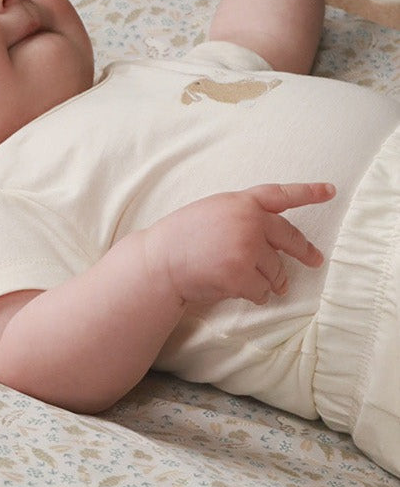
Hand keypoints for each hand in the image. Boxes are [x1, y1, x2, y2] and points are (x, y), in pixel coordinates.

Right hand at [143, 182, 334, 306]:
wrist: (158, 262)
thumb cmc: (180, 238)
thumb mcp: (212, 212)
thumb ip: (243, 216)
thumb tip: (274, 239)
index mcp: (241, 202)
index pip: (281, 195)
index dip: (308, 192)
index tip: (330, 191)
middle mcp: (248, 222)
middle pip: (290, 239)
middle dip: (305, 252)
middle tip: (314, 260)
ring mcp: (246, 249)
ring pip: (276, 271)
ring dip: (269, 281)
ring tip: (250, 282)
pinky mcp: (240, 275)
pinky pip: (262, 291)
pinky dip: (256, 295)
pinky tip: (238, 291)